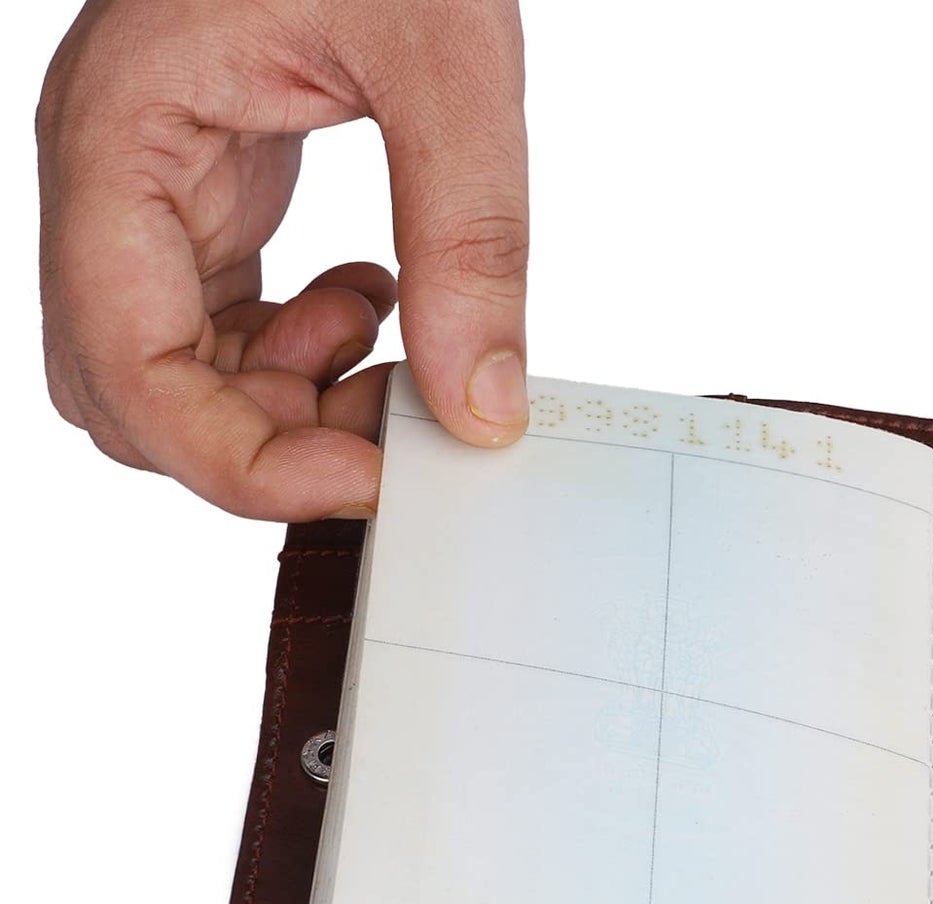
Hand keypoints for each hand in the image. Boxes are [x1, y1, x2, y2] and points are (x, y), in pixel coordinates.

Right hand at [37, 0, 528, 520]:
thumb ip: (470, 237)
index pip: (126, 370)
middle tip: (391, 422)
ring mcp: (149, 182)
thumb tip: (481, 406)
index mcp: (120, 135)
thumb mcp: (448, 53)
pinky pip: (222, 320)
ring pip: (173, 369)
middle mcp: (109, 171)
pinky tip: (379, 296)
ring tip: (395, 343)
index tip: (367, 478)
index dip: (240, 461)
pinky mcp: (205, 187)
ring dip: (285, 399)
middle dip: (259, 439)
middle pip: (131, 392)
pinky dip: (301, 348)